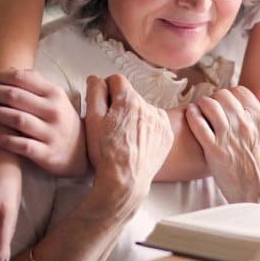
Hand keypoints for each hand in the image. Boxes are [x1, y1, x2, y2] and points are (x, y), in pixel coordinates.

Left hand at [0, 68, 87, 177]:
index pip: (21, 78)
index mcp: (54, 93)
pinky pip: (20, 145)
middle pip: (14, 96)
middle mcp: (53, 111)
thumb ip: (36, 84)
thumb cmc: (62, 121)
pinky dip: (2, 140)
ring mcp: (50, 133)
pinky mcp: (46, 154)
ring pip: (16, 119)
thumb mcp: (56, 99)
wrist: (83, 153)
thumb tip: (10, 69)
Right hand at [83, 74, 173, 213]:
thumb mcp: (92, 120)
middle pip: (131, 96)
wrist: (125, 181)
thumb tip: (97, 78)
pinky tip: (137, 143)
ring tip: (125, 137)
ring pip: (144, 109)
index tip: (103, 105)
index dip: (106, 90)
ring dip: (135, 117)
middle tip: (112, 127)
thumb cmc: (105, 152)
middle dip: (120, 106)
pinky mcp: (167, 134)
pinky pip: (156, 123)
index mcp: (129, 100)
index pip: (116, 80)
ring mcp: (161, 121)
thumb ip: (94, 92)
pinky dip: (147, 129)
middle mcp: (149, 106)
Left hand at [185, 86, 259, 204]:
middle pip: (224, 95)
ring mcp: (228, 136)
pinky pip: (198, 123)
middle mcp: (244, 124)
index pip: (241, 92)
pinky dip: (192, 114)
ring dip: (203, 103)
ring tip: (200, 108)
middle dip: (217, 98)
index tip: (227, 102)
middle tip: (212, 106)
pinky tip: (191, 113)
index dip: (232, 94)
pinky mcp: (213, 149)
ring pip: (210, 105)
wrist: (258, 194)